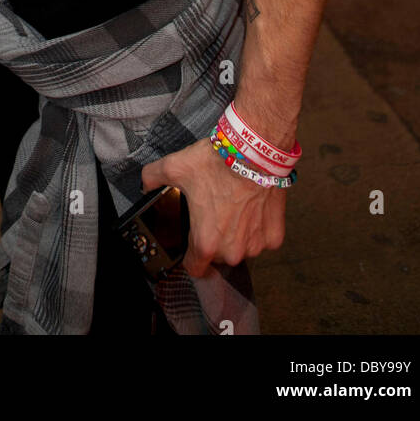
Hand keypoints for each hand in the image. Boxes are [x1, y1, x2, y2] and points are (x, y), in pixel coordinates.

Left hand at [140, 138, 285, 273]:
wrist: (254, 152)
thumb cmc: (217, 162)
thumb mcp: (175, 166)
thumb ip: (152, 177)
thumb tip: (145, 184)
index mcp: (205, 242)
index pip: (195, 268)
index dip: (191, 257)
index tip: (193, 242)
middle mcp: (232, 251)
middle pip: (219, 255)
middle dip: (216, 239)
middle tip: (215, 212)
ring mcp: (256, 245)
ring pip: (243, 248)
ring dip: (238, 234)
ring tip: (235, 206)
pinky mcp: (274, 235)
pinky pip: (264, 239)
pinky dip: (259, 226)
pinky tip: (253, 207)